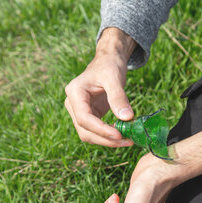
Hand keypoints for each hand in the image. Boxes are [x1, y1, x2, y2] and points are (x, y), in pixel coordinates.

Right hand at [64, 28, 135, 146]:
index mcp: (75, 93)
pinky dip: (109, 136)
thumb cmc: (109, 65)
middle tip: (127, 141)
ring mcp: (80, 111)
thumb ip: (119, 97)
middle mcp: (73, 104)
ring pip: (89, 135)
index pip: (84, 118)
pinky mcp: (90, 116)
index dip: (100, 129)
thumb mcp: (114, 78)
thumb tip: (127, 118)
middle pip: (85, 130)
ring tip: (128, 140)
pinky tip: (124, 135)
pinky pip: (96, 132)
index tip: (119, 135)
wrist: (108, 61)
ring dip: (107, 141)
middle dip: (105, 139)